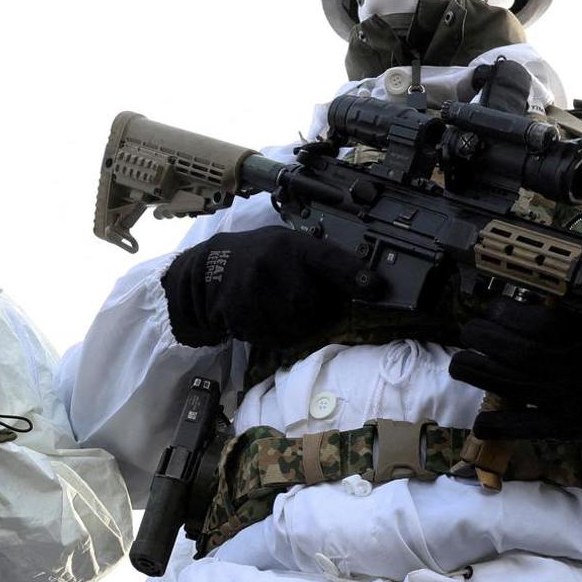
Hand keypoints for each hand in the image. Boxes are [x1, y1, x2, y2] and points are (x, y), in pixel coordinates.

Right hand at [161, 227, 376, 347]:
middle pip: (316, 306)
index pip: (330, 259)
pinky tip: (261, 317)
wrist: (206, 272)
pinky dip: (273, 334)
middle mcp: (275, 263)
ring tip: (276, 308)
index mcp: (292, 245)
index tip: (374, 287)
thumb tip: (360, 281)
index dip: (354, 274)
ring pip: (295, 326)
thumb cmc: (256, 258)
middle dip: (316, 312)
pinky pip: (273, 337)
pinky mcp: (241, 312)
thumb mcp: (285, 245)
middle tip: (300, 302)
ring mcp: (256, 289)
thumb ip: (316, 259)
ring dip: (294, 327)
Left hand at [448, 296, 581, 466]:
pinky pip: (527, 428)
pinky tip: (479, 423)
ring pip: (513, 384)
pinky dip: (500, 426)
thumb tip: (545, 297)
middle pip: (518, 352)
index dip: (508, 314)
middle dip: (485, 338)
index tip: (493, 307)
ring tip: (460, 363)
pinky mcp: (567, 428)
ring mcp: (568, 400)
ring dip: (479, 372)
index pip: (540, 323)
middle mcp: (575, 368)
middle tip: (469, 331)